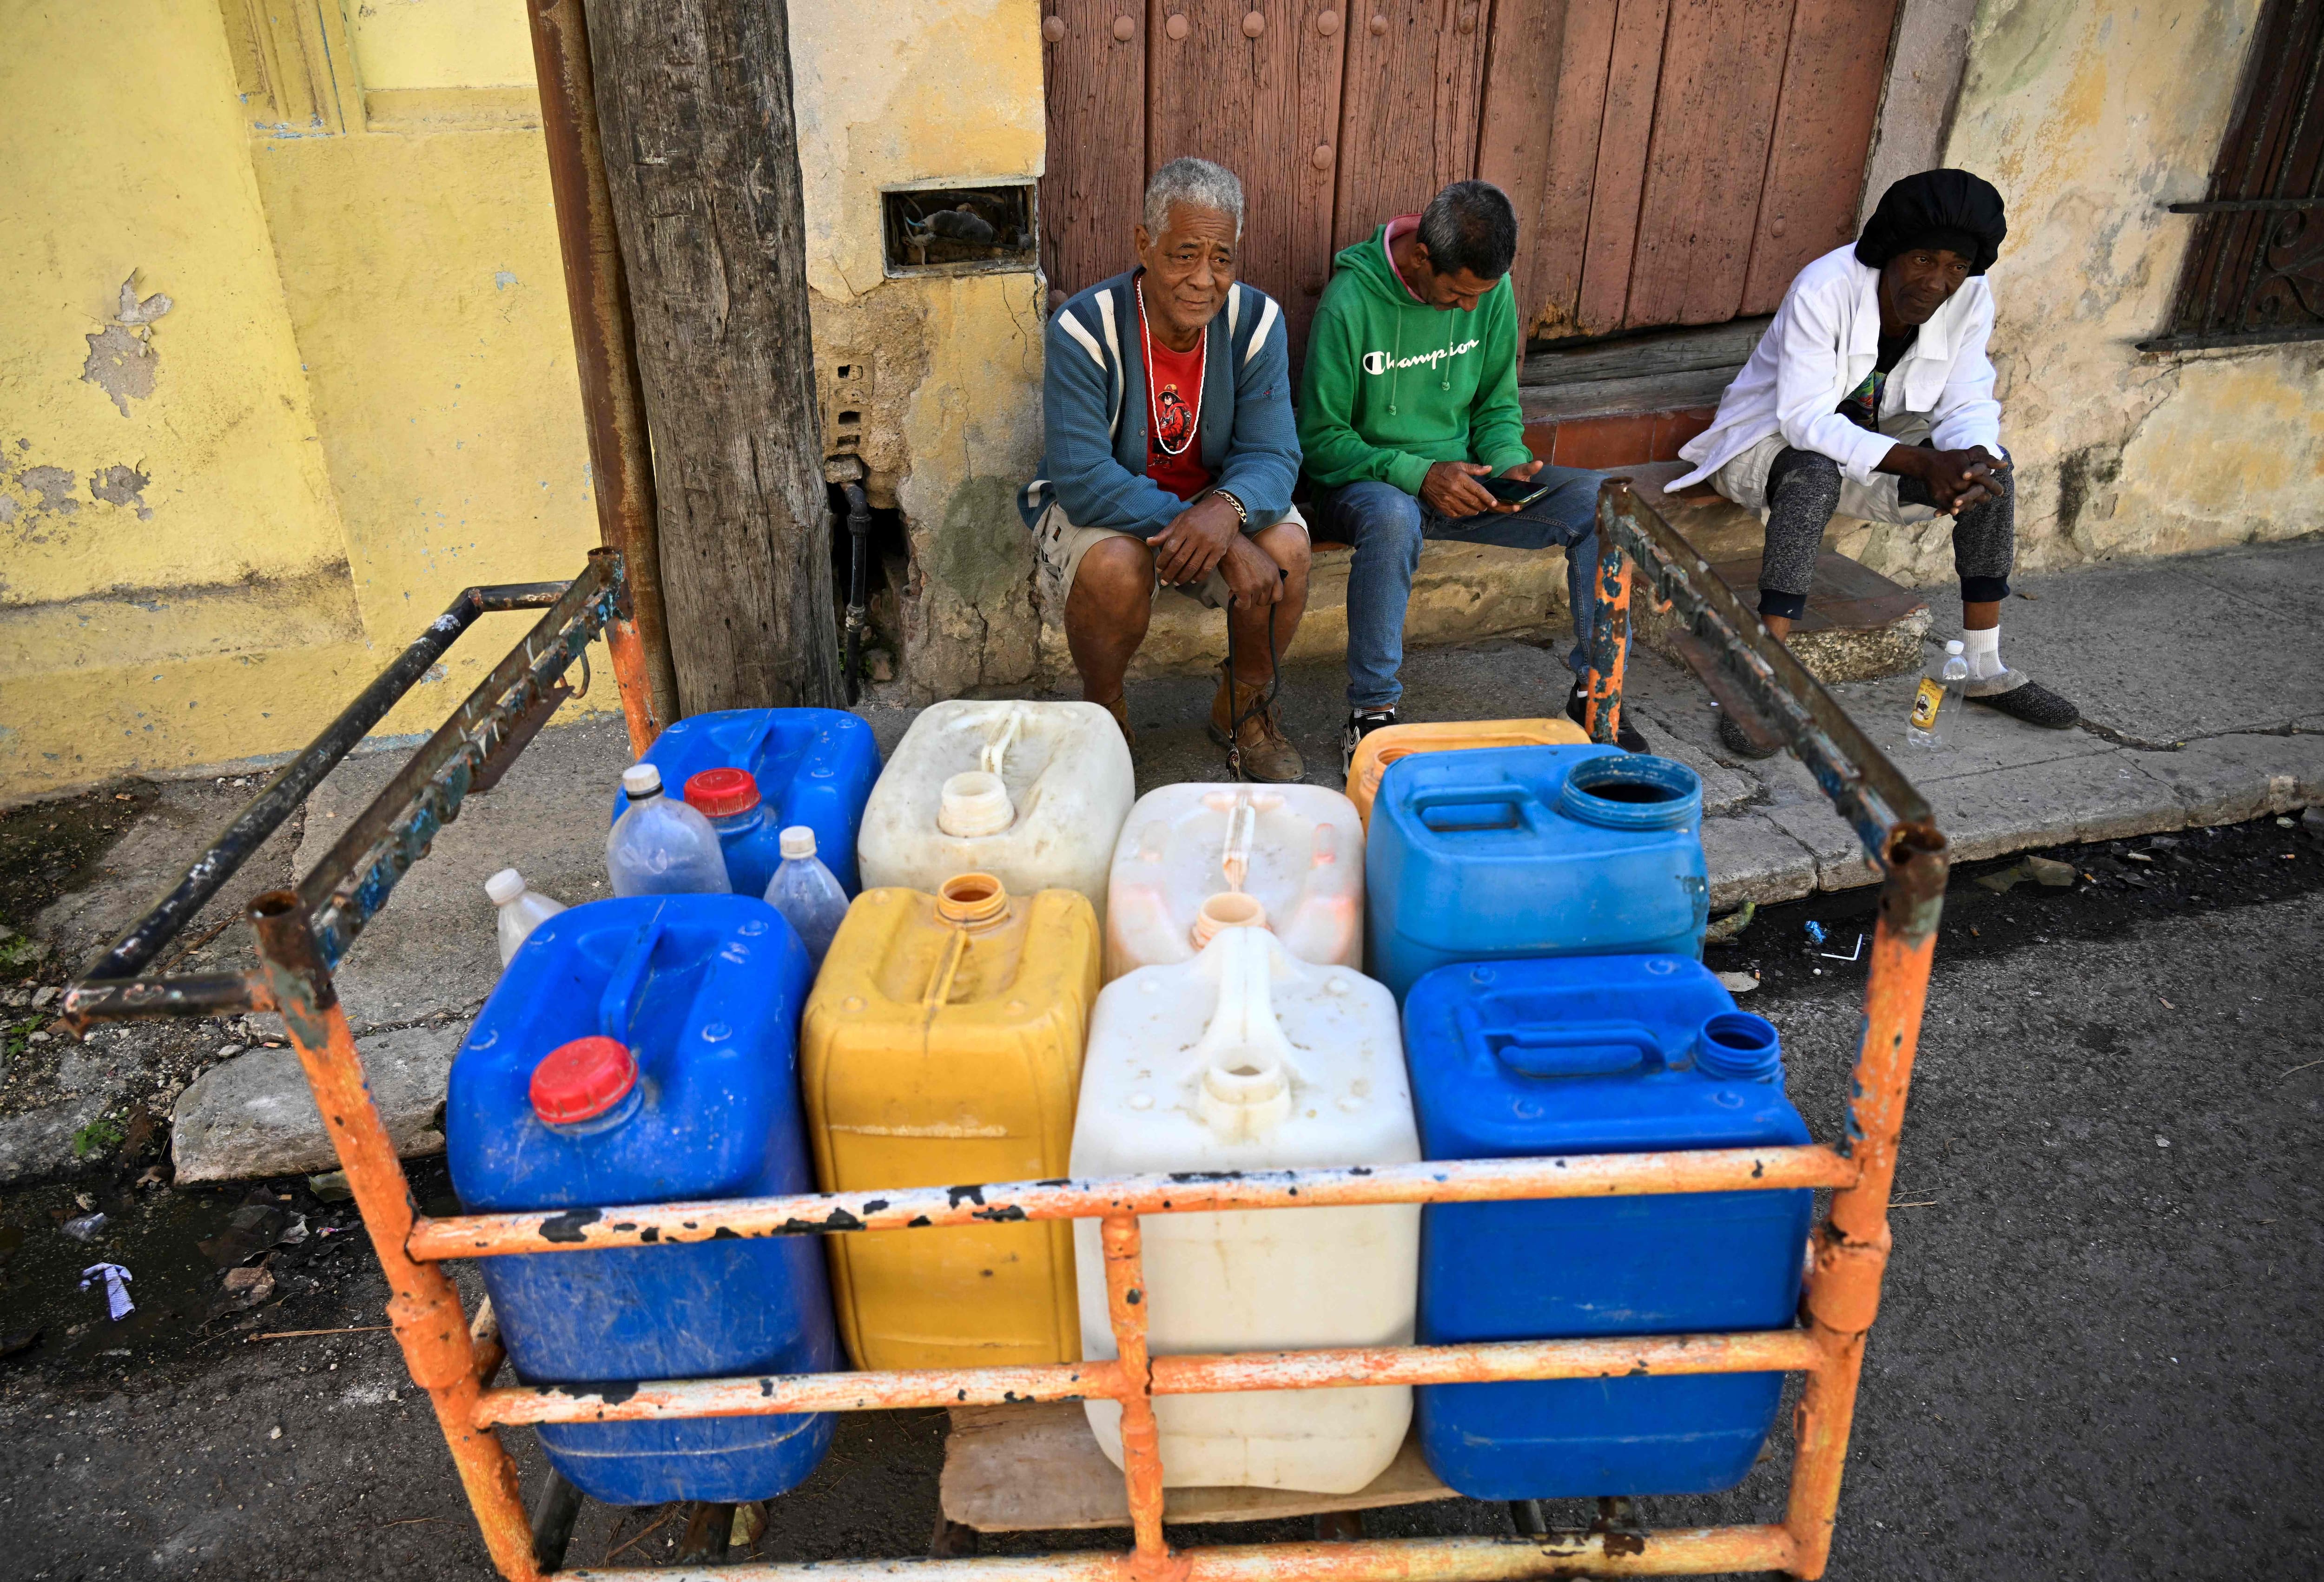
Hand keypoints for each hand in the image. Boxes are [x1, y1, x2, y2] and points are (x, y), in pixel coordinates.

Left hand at [1147, 494, 1239, 585]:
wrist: (1226, 509)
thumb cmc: (1200, 513)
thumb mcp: (1181, 518)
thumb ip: (1166, 532)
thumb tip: (1149, 542)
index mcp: (1185, 527)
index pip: (1170, 549)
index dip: (1163, 561)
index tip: (1159, 568)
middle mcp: (1196, 536)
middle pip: (1179, 560)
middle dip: (1169, 573)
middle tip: (1164, 581)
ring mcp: (1209, 544)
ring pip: (1192, 567)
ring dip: (1182, 577)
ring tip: (1176, 582)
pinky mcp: (1219, 550)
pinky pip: (1207, 568)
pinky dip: (1199, 577)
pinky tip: (1192, 580)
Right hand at [1216, 533, 1283, 606]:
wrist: (1232, 547)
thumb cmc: (1244, 551)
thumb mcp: (1264, 560)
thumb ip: (1268, 574)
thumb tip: (1264, 587)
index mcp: (1274, 573)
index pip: (1278, 595)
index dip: (1269, 599)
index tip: (1262, 598)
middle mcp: (1268, 580)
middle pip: (1264, 601)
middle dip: (1254, 598)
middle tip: (1246, 591)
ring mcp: (1257, 586)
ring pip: (1252, 603)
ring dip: (1244, 598)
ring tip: (1237, 588)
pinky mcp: (1245, 590)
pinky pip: (1244, 605)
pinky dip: (1237, 603)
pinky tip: (1232, 595)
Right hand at [1419, 460, 1501, 517]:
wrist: (1423, 477)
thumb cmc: (1443, 470)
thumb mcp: (1459, 465)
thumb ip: (1475, 468)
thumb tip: (1490, 468)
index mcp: (1460, 479)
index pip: (1478, 490)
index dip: (1488, 498)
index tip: (1494, 503)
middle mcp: (1455, 490)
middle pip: (1473, 502)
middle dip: (1482, 506)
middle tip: (1485, 506)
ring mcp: (1448, 500)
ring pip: (1466, 510)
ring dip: (1473, 511)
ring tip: (1476, 509)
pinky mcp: (1442, 507)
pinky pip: (1456, 514)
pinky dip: (1462, 513)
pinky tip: (1464, 510)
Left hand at [1491, 458, 1544, 513]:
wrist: (1505, 475)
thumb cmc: (1516, 474)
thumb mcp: (1522, 471)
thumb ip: (1529, 469)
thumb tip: (1540, 463)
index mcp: (1521, 500)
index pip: (1519, 506)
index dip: (1517, 507)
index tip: (1516, 506)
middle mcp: (1511, 504)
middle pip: (1507, 509)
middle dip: (1505, 508)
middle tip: (1500, 506)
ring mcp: (1501, 504)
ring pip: (1497, 508)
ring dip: (1495, 506)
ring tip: (1492, 503)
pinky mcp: (1492, 502)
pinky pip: (1489, 505)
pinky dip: (1487, 503)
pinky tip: (1484, 500)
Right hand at [1890, 444, 2008, 512]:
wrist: (1928, 463)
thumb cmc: (1952, 458)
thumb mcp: (1970, 454)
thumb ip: (1987, 459)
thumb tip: (2004, 464)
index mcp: (1969, 471)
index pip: (1987, 481)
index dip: (1995, 487)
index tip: (2000, 493)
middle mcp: (1960, 481)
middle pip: (1977, 495)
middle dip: (1983, 498)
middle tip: (1986, 498)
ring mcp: (1949, 490)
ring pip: (1965, 504)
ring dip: (1970, 504)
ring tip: (1973, 503)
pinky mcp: (1939, 496)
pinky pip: (1950, 508)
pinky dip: (1955, 510)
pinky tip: (1959, 509)